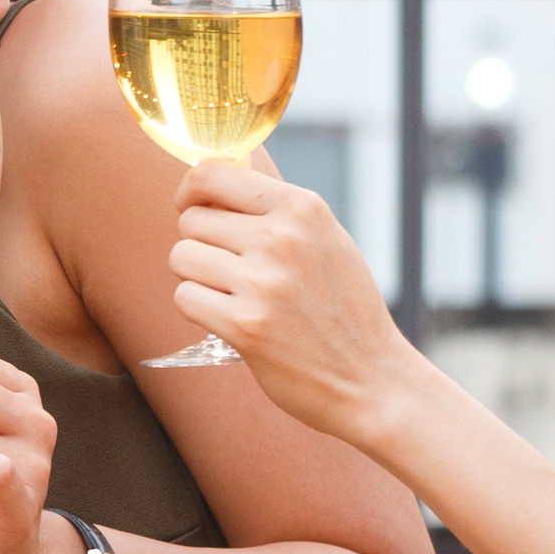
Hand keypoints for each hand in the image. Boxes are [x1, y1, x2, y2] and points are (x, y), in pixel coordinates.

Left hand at [168, 158, 417, 440]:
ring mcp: (263, 283)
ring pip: (181, 257)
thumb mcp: (325, 240)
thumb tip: (209, 183)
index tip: (192, 207)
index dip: (191, 191)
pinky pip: (185, 298)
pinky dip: (199, 309)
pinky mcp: (244, 326)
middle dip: (201, 244)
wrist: (373, 380)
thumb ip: (275, 211)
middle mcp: (282, 239)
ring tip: (235, 295)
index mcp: (303, 209)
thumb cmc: (345, 310)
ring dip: (197, 278)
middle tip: (233, 271)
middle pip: (190, 220)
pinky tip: (230, 320)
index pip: (212, 173)